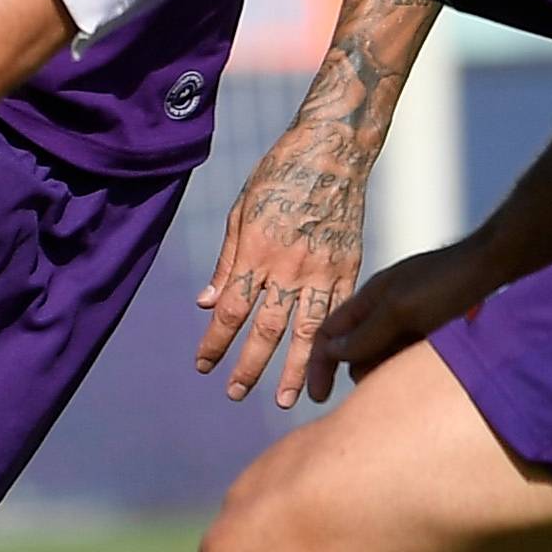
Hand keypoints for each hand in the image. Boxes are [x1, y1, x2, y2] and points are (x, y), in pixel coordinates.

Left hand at [196, 114, 373, 404]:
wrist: (332, 152)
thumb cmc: (279, 175)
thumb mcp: (241, 211)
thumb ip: (226, 261)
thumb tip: (205, 303)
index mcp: (256, 251)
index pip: (231, 310)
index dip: (215, 341)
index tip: (203, 365)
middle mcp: (289, 266)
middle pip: (267, 329)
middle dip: (250, 366)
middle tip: (235, 394)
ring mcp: (323, 270)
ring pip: (308, 331)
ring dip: (295, 369)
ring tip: (286, 400)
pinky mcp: (349, 268)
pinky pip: (340, 314)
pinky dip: (334, 343)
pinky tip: (329, 367)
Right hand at [316, 237, 508, 384]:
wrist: (503, 267)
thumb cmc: (451, 282)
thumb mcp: (402, 309)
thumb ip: (366, 332)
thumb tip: (332, 354)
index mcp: (371, 299)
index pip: (329, 333)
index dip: (318, 364)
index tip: (317, 398)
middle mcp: (388, 311)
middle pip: (357, 352)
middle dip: (359, 373)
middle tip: (381, 391)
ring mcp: (413, 322)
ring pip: (386, 359)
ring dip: (389, 375)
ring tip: (411, 382)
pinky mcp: (437, 333)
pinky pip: (412, 360)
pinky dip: (411, 371)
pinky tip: (428, 377)